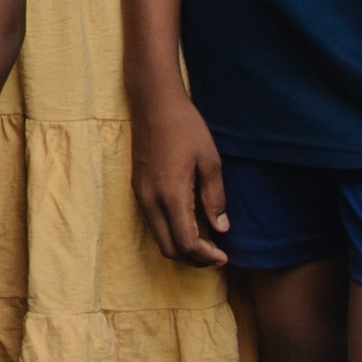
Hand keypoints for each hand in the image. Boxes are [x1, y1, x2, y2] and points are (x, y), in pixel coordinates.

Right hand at [130, 88, 228, 266]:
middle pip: (169, 248)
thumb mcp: (210, 161)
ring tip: (205, 242)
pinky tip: (189, 222)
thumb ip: (214, 198)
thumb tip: (221, 229)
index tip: (224, 258)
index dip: (206, 257)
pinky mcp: (137, 188)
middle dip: (193, 259)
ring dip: (181, 247)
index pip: (187, 243)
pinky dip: (171, 232)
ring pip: (159, 237)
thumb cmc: (186, 127)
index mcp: (171, 195)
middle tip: (216, 254)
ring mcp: (140, 194)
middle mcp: (150, 200)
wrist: (153, 103)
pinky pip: (153, 222)